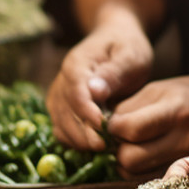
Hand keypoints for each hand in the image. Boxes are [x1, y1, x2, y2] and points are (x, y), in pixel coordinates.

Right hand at [47, 19, 153, 149]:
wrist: (115, 39)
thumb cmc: (127, 46)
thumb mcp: (130, 55)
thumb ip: (114, 72)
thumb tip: (94, 92)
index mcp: (76, 65)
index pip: (75, 94)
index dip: (87, 114)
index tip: (104, 130)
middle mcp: (61, 81)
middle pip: (65, 114)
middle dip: (85, 134)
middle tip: (108, 147)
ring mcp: (58, 96)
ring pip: (61, 126)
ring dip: (80, 141)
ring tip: (106, 149)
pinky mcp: (62, 109)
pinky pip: (63, 131)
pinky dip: (77, 142)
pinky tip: (97, 147)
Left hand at [105, 75, 188, 172]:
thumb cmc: (188, 94)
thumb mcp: (157, 89)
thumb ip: (128, 109)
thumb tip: (101, 129)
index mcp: (175, 110)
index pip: (130, 129)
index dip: (113, 127)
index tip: (113, 122)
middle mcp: (182, 138)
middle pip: (131, 159)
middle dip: (117, 149)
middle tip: (120, 137)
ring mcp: (184, 158)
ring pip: (136, 174)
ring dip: (125, 162)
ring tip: (130, 145)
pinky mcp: (183, 172)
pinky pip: (147, 179)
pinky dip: (138, 170)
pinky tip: (142, 154)